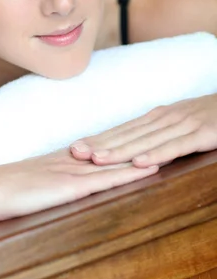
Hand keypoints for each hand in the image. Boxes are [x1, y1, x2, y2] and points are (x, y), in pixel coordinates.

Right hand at [0, 148, 158, 221]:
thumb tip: (58, 182)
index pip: (102, 147)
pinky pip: (106, 179)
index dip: (126, 141)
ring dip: (144, 155)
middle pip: (115, 149)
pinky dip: (129, 173)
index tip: (147, 134)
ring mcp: (72, 172)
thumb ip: (48, 180)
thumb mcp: (30, 182)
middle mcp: (72, 160)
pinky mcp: (69, 187)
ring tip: (172, 148)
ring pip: (116, 161)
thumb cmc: (1, 190)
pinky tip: (148, 169)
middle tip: (169, 133)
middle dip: (143, 142)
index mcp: (63, 159)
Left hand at [70, 93, 216, 167]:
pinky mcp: (202, 134)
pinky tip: (139, 163)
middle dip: (100, 144)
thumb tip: (133, 148)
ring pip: (146, 140)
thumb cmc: (209, 116)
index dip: (98, 138)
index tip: (75, 146)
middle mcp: (165, 119)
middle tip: (74, 152)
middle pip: (127, 134)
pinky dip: (157, 154)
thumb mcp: (179, 123)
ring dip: (120, 150)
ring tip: (96, 159)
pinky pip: (177, 146)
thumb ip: (157, 134)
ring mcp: (183, 125)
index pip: (122, 130)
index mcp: (157, 117)